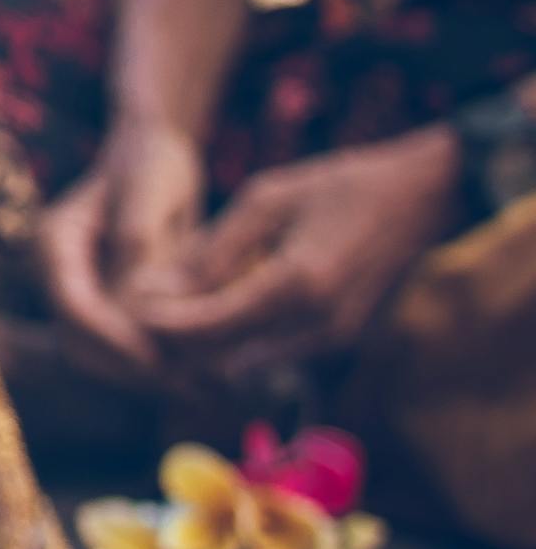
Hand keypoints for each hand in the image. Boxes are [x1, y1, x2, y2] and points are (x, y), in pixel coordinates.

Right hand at [36, 118, 205, 378]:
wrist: (151, 156)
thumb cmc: (151, 164)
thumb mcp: (149, 193)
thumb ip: (137, 244)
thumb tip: (135, 306)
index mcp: (54, 241)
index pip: (72, 305)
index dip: (113, 340)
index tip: (161, 362)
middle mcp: (58, 274)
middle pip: (79, 343)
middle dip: (130, 369)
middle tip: (192, 385)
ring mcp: (79, 293)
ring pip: (99, 358)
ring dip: (145, 377)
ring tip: (203, 387)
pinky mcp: (104, 308)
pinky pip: (121, 352)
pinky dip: (157, 367)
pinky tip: (202, 376)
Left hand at [133, 127, 464, 382]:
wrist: (423, 198)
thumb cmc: (341, 186)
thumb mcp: (267, 200)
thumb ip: (213, 251)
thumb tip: (156, 289)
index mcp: (295, 287)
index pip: (206, 327)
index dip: (158, 322)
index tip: (126, 302)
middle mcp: (316, 327)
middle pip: (221, 357)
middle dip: (175, 341)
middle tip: (142, 308)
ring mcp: (334, 340)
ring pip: (245, 361)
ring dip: (204, 343)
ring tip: (172, 304)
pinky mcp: (341, 340)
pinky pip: (274, 352)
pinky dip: (238, 338)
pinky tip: (218, 304)